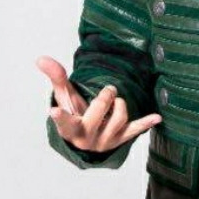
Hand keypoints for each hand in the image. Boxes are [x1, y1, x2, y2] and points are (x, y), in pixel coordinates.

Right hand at [36, 54, 161, 153]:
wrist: (86, 140)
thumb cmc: (74, 114)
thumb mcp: (64, 98)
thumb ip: (56, 77)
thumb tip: (41, 58)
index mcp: (70, 128)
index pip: (64, 122)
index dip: (60, 117)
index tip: (53, 112)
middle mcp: (87, 138)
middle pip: (98, 113)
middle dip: (105, 97)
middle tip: (109, 89)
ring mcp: (105, 141)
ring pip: (119, 118)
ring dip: (120, 105)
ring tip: (115, 102)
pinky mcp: (120, 139)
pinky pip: (135, 130)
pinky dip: (146, 123)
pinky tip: (157, 118)